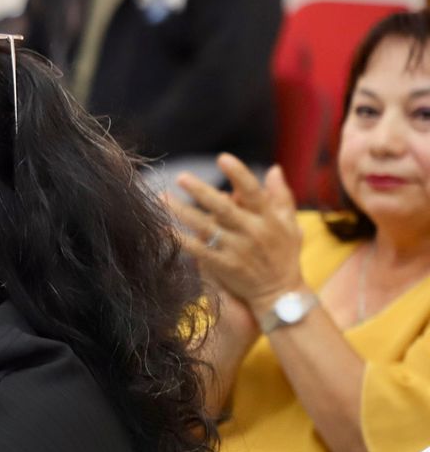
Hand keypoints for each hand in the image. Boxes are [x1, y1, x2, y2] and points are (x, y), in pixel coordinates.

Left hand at [172, 157, 305, 315]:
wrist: (281, 293)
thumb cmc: (285, 254)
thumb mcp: (291, 223)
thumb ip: (281, 196)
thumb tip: (273, 168)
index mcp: (269, 218)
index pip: (254, 192)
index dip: (239, 175)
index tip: (222, 158)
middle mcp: (253, 232)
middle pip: (224, 208)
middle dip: (201, 192)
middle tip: (181, 177)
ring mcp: (237, 250)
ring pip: (206, 228)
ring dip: (182, 212)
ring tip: (161, 198)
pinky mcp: (224, 266)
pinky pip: (198, 251)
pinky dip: (180, 240)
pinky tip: (162, 229)